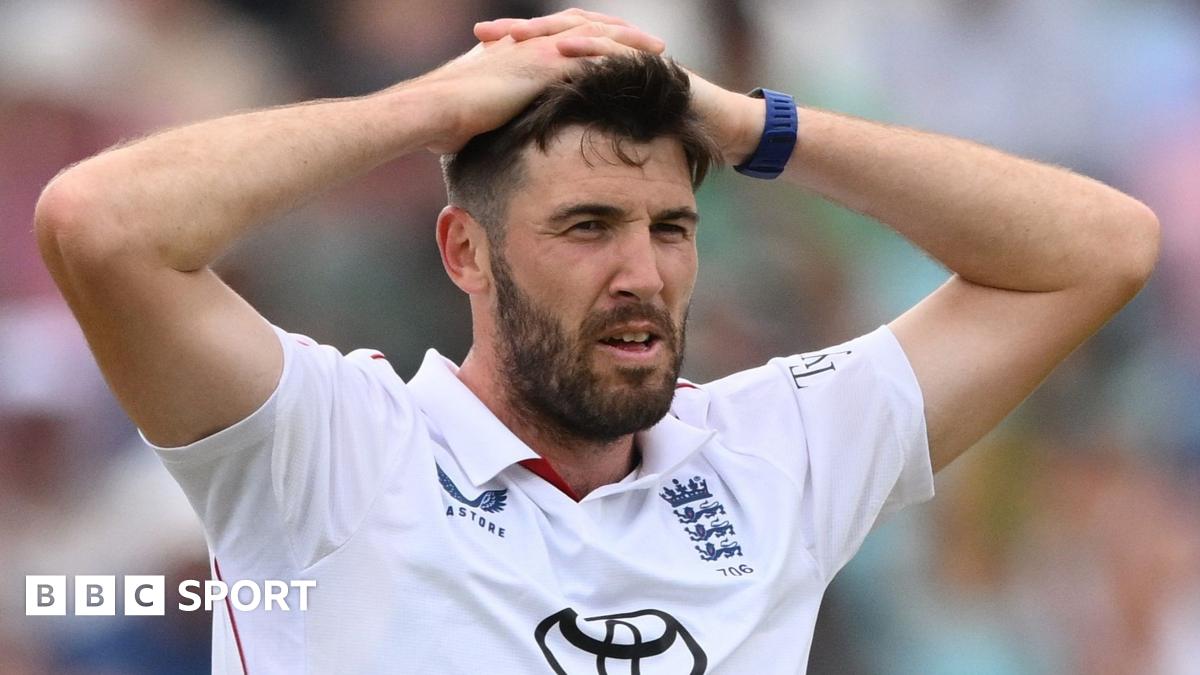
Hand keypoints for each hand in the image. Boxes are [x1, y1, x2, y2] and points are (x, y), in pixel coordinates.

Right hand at [416, 8, 666, 153]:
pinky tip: (641, 69)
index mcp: (514, 51)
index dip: (589, 40)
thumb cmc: (441, 122)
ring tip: (659, 50)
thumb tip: (485, 141)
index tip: (613, 48)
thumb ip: (487, 119)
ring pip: (594, 37)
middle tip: (650, 42)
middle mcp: (528, 43)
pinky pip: (590, 58)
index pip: (559, 37)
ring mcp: (536, 51)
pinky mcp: (542, 66)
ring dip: (628, 42)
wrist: (431, 111)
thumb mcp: (471, 119)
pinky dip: (618, 61)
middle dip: (618, 33)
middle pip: (585, 27)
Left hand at [478, 9, 765, 165]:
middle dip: (520, 33)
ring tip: (516, 35)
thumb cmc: (669, 134)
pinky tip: (567, 48)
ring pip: (583, 32)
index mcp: (595, 65)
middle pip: (556, 32)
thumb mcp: (613, 133)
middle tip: (481, 34)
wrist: (720, 126)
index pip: (547, 51)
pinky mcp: (650, 58)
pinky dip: (592, 47)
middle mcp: (609, 51)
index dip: (512, 51)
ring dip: (548, 32)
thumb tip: (538, 152)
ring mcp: (630, 50)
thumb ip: (581, 133)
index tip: (473, 56)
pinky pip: (617, 49)